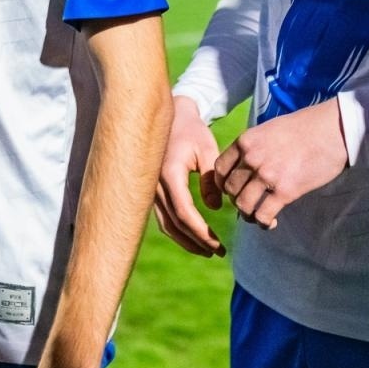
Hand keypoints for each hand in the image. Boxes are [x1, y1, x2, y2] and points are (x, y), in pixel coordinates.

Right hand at [153, 95, 225, 255]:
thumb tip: (215, 208)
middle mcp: (154, 184)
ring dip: (185, 240)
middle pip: (173, 223)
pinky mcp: (151, 190)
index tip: (218, 244)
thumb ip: (211, 179)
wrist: (168, 115)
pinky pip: (162, 215)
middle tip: (217, 252)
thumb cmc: (190, 130)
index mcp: (168, 173)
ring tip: (206, 250)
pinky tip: (192, 235)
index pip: (183, 212)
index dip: (201, 232)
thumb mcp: (206, 150)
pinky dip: (177, 229)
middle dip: (195, 241)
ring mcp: (150, 188)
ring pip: (165, 223)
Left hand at [211, 100, 346, 228]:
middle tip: (248, 204)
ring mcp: (267, 175)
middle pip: (230, 189)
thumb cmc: (305, 127)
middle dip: (236, 200)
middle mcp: (251, 158)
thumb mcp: (269, 129)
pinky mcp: (286, 191)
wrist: (332, 130)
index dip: (223, 183)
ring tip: (257, 216)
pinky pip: (263, 214)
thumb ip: (254, 147)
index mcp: (245, 141)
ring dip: (248, 214)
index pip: (220, 168)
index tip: (232, 190)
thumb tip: (247, 167)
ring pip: (243, 205)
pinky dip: (263, 222)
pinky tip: (271, 222)